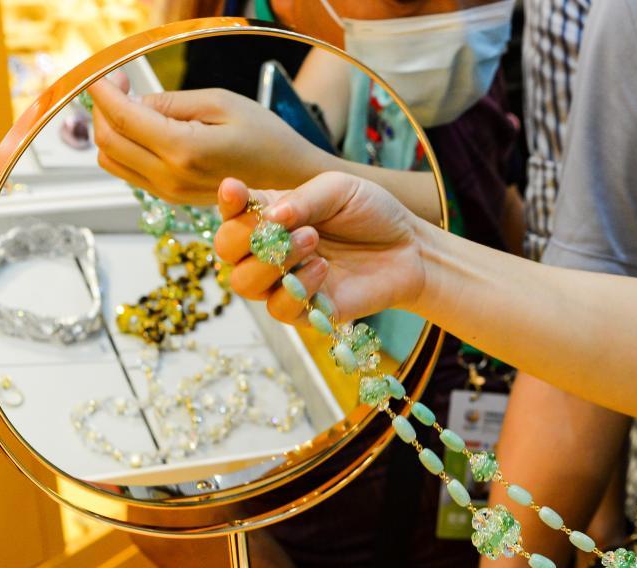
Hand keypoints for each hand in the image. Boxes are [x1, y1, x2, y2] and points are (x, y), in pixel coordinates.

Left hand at [88, 76, 330, 204]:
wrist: (291, 178)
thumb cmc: (267, 137)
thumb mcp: (220, 102)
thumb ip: (170, 103)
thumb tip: (131, 100)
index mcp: (184, 150)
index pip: (121, 118)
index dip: (103, 90)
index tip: (103, 72)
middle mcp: (172, 178)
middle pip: (107, 141)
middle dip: (102, 108)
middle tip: (119, 84)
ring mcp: (170, 192)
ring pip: (111, 160)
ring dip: (112, 129)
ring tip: (132, 104)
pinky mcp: (173, 196)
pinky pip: (130, 172)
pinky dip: (126, 146)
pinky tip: (144, 127)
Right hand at [213, 173, 428, 323]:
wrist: (410, 249)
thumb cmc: (372, 213)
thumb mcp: (339, 189)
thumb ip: (303, 199)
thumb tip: (270, 216)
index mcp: (272, 214)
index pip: (232, 212)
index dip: (226, 203)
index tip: (234, 190)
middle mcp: (270, 249)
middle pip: (226, 251)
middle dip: (242, 237)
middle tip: (282, 226)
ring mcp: (285, 281)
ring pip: (244, 283)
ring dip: (269, 261)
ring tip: (312, 242)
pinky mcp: (307, 310)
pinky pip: (279, 308)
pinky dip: (295, 288)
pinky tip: (323, 270)